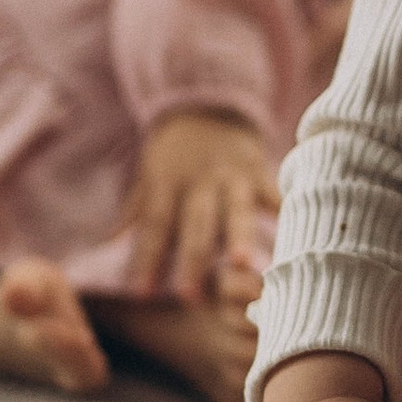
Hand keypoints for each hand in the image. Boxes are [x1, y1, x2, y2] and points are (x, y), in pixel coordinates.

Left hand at [118, 106, 278, 300]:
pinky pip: (274, 194)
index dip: (147, 259)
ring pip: (235, 211)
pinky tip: (295, 239)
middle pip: (194, 224)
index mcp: (167, 183)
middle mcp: (200, 181)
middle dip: (192, 259)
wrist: (207, 104)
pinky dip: (284, 214)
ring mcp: (233, 176)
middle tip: (190, 297)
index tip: (142, 293)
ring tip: (243, 265)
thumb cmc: (174, 152)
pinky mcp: (260, 170)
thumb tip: (106, 248)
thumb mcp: (148, 176)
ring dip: (239, 237)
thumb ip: (135, 213)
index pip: (155, 225)